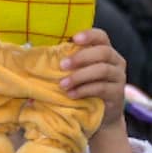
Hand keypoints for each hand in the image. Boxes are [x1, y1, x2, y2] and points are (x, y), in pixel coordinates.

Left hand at [63, 28, 130, 152]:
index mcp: (105, 51)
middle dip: (81, 57)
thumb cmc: (84, 90)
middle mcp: (116, 62)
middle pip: (103, 52)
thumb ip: (66, 65)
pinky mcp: (117, 94)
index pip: (101, 36)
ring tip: (62, 84)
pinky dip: (84, 90)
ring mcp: (119, 78)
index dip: (89, 35)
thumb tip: (32, 60)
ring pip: (102, 70)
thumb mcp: (78, 74)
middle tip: (62, 65)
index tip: (73, 38)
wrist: (102, 117)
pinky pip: (102, 88)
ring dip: (80, 76)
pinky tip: (71, 95)